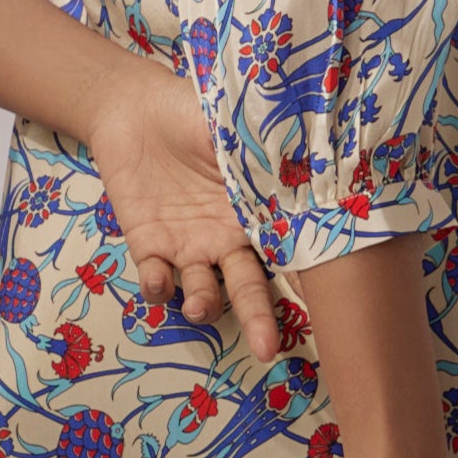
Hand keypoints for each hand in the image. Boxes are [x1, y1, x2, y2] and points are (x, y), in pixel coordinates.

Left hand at [80, 50, 285, 360]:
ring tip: (199, 306)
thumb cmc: (194, 113)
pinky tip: (158, 283)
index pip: (288, 253)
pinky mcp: (149, 246)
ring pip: (203, 291)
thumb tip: (311, 163)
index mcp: (259, 212)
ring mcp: (190, 247)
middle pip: (249, 289)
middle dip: (260, 321)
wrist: (134, 108)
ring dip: (203, 304)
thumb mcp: (236, 130)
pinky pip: (155, 278)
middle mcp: (229, 240)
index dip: (305, 280)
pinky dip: (156, 287)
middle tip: (268, 350)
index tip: (323, 306)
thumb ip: (266, 154)